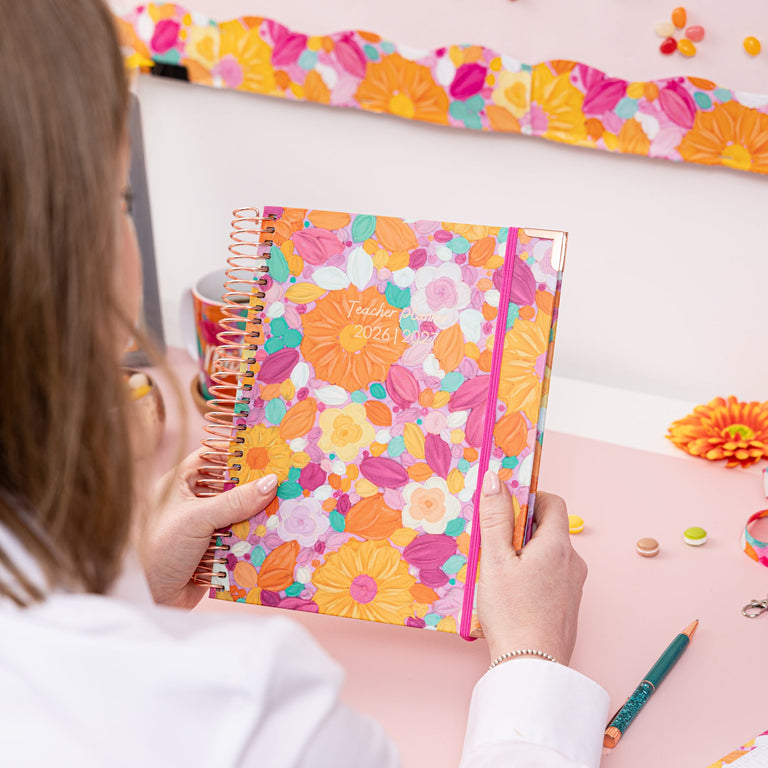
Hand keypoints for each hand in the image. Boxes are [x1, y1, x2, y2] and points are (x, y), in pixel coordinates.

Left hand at [138, 451, 277, 609]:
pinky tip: (279, 530)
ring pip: (239, 514)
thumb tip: (270, 482)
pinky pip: (241, 538)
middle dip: (255, 486)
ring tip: (289, 503)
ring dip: (259, 513)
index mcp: (180, 485)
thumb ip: (235, 501)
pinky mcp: (215, 550)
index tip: (266, 449)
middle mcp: (193, 503)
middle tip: (285, 477)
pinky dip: (256, 537)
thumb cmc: (161, 549)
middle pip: (231, 487)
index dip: (236, 453)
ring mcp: (205, 527)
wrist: (149, 599)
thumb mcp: (197, 519)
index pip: (212, 459)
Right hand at [476, 471, 586, 665]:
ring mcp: (574, 585)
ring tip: (498, 571)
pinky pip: (550, 575)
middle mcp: (572, 562)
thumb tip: (496, 480)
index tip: (505, 507)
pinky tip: (511, 593)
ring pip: (548, 553)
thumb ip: (495, 518)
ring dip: (524, 553)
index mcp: (557, 546)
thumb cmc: (512, 613)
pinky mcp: (568, 605)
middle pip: (548, 528)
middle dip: (520, 529)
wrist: (532, 668)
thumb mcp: (495, 560)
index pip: (552, 502)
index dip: (529, 497)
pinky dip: (531, 574)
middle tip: (494, 543)